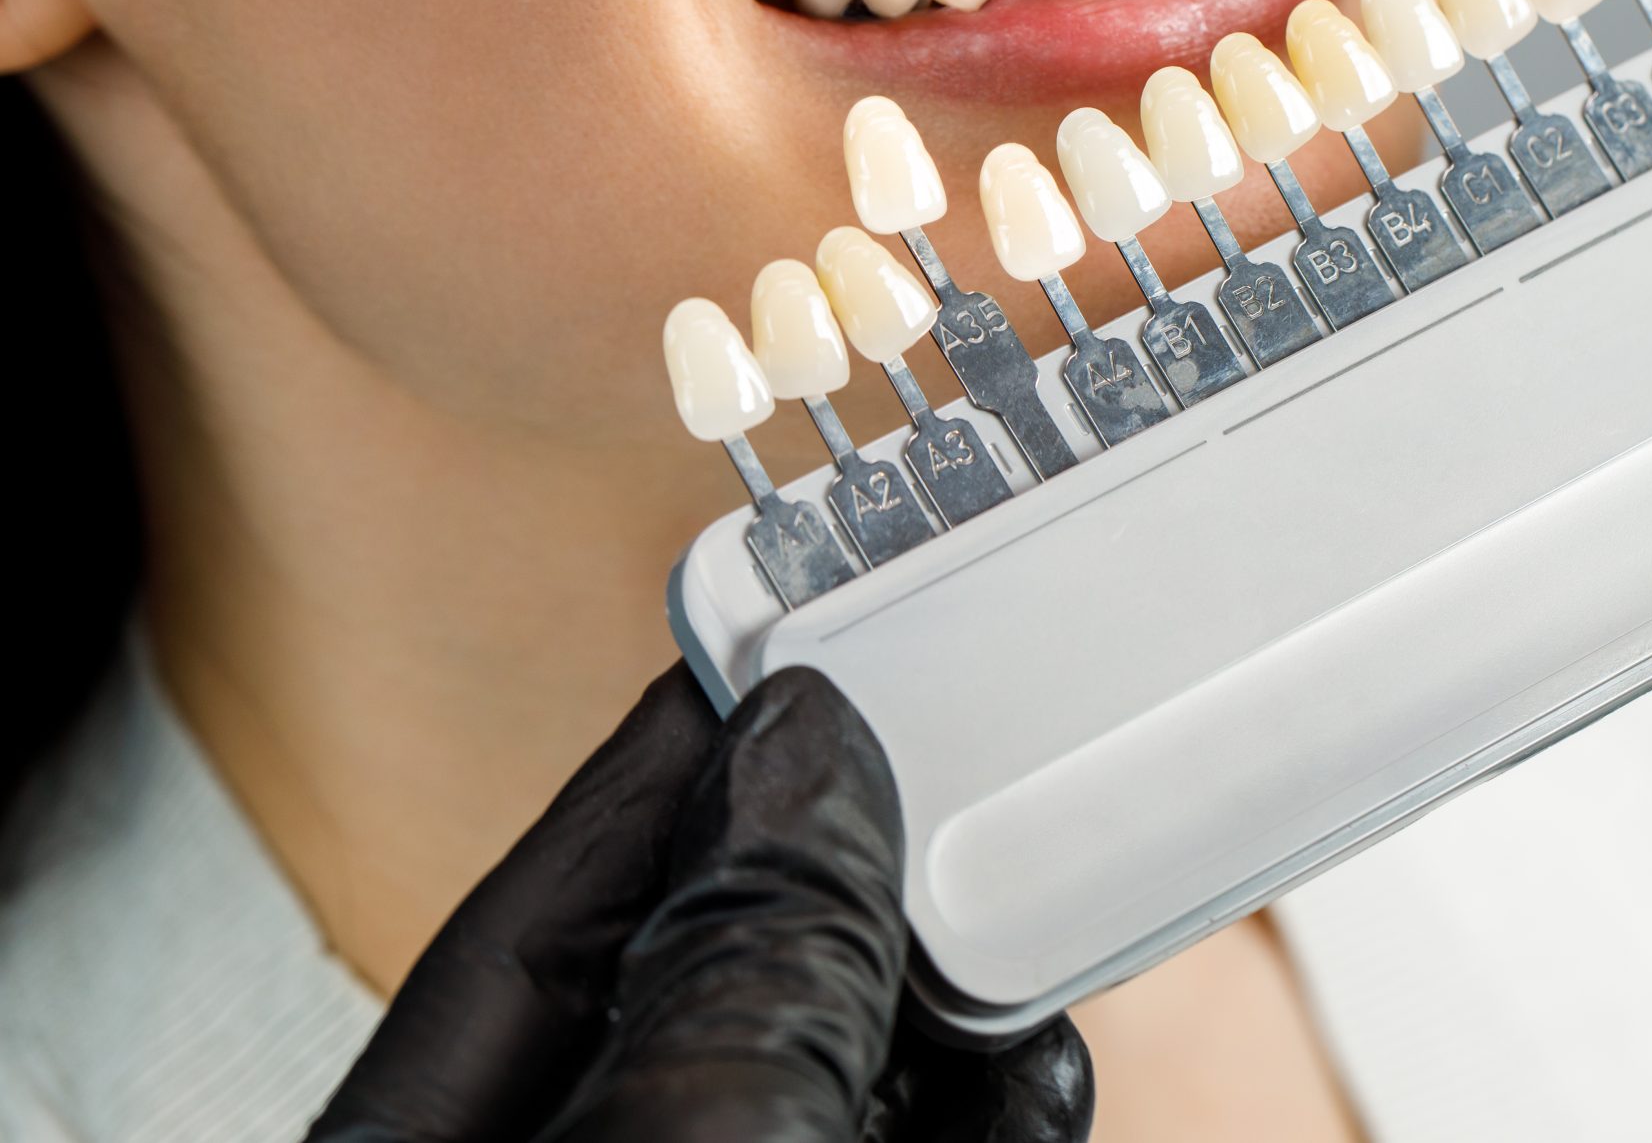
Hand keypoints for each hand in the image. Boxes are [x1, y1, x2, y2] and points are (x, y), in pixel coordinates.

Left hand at [305, 665, 1091, 1142]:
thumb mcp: (702, 1134)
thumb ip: (749, 944)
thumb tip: (800, 747)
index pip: (538, 918)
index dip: (663, 762)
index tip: (769, 640)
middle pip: (694, 977)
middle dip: (830, 874)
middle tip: (937, 751)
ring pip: (819, 1066)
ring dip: (938, 1001)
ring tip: (1017, 921)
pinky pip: (902, 1139)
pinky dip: (982, 1109)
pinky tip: (1031, 1072)